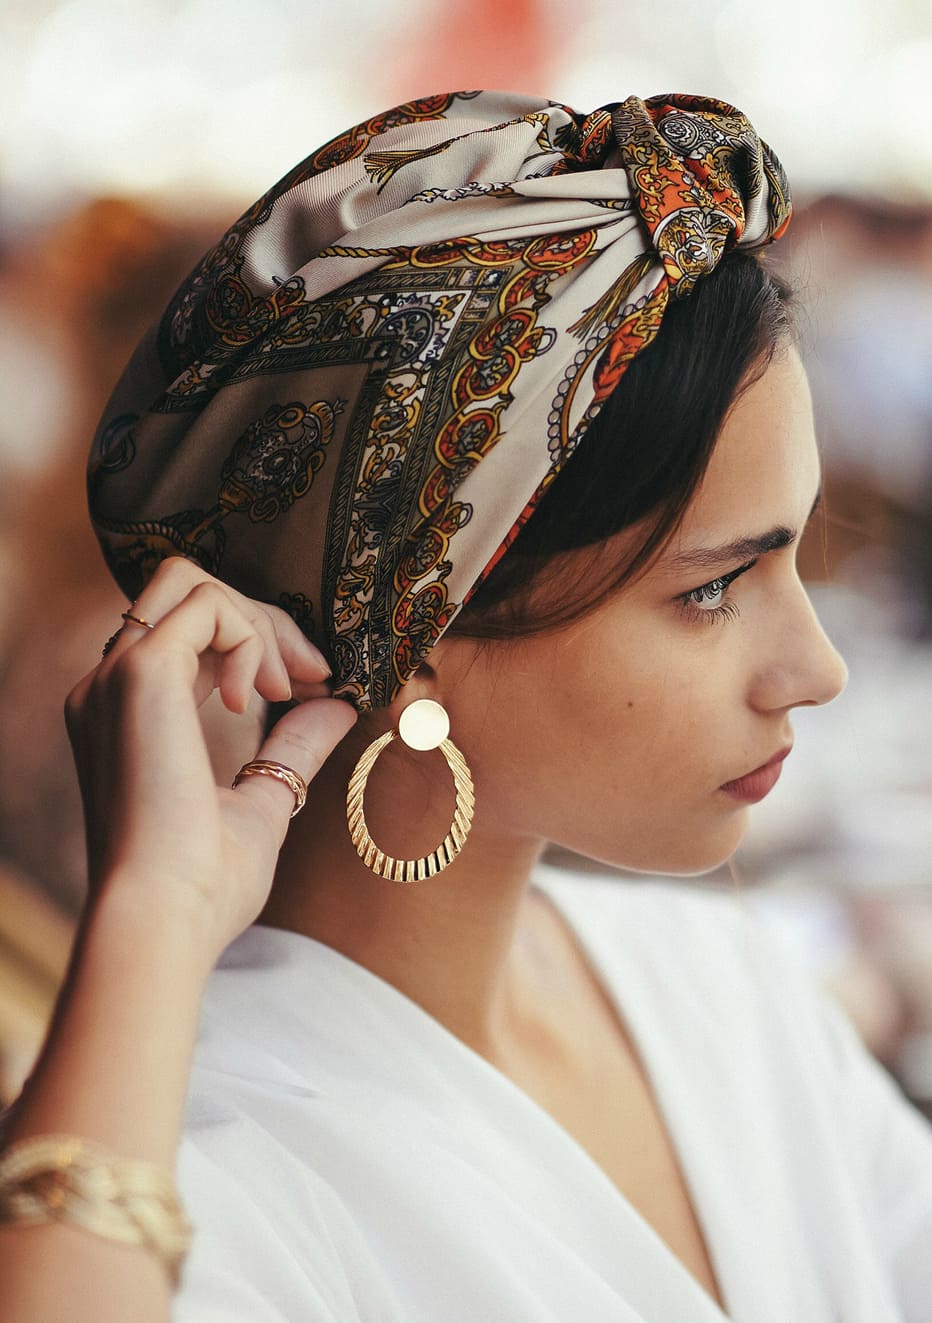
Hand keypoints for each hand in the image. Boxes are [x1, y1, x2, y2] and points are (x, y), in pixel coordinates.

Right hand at [65, 558, 355, 963]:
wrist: (165, 918)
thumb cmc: (203, 885)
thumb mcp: (262, 799)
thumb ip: (292, 747)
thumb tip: (336, 705)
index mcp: (126, 715)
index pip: (186, 633)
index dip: (255, 641)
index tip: (310, 683)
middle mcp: (109, 686)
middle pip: (188, 594)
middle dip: (264, 622)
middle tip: (313, 675)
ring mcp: (116, 676)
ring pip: (193, 585)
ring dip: (258, 623)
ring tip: (288, 686)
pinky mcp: (140, 673)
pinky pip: (204, 602)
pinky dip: (249, 634)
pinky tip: (262, 694)